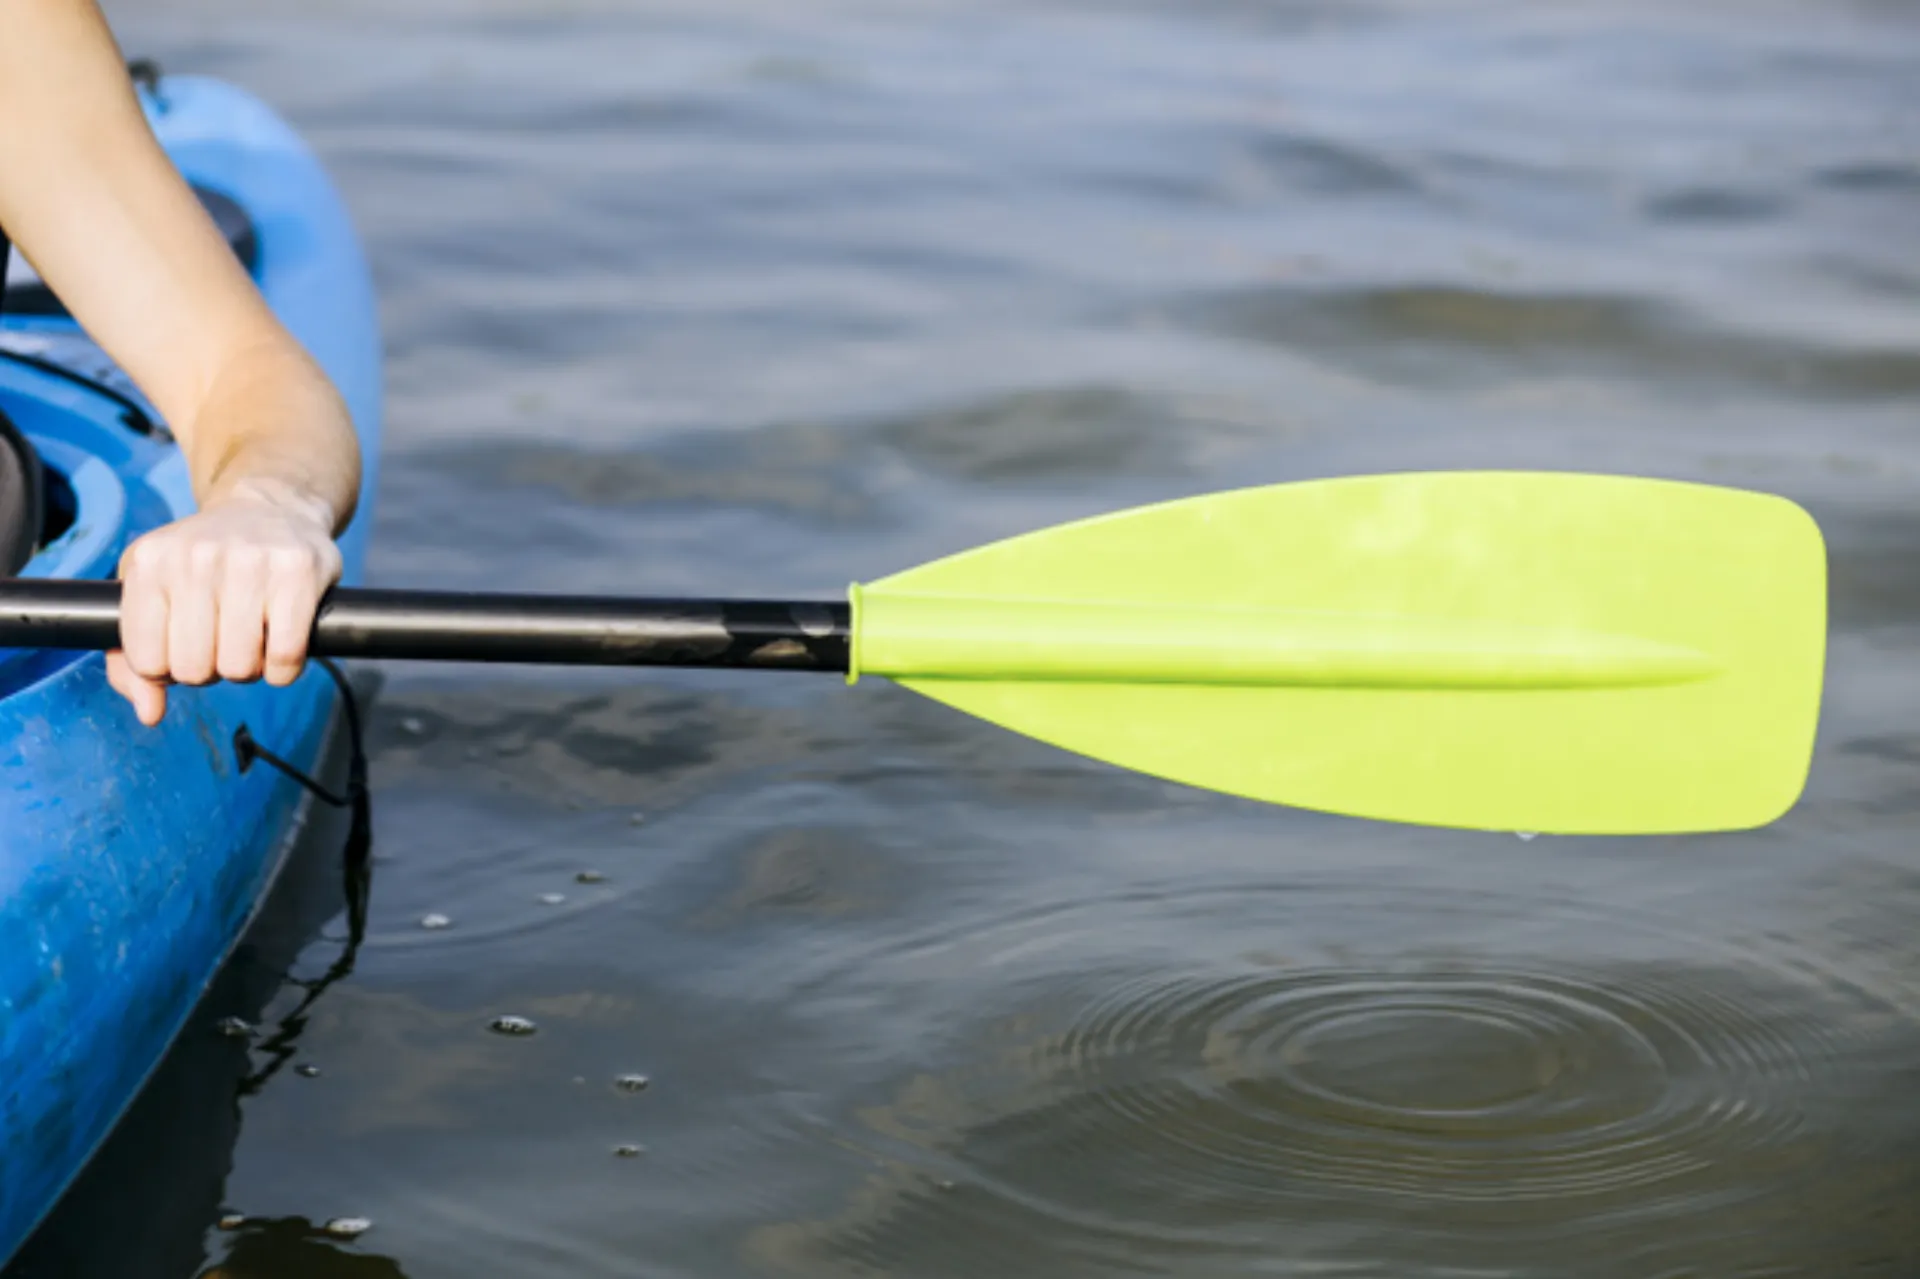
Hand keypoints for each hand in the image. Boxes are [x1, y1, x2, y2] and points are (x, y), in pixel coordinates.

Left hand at [108, 479, 342, 725]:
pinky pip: (285, 657)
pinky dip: (284, 669)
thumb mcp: (155, 592)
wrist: (270, 507)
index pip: (147, 660)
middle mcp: (196, 557)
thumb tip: (151, 713)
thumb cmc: (205, 564)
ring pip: (240, 666)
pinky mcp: (298, 572)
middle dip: (211, 670)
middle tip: (222, 643)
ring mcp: (249, 562)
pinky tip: (282, 646)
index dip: (168, 669)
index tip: (184, 647)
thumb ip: (133, 659)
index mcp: (150, 562)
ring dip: (249, 669)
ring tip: (252, 641)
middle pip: (194, 669)